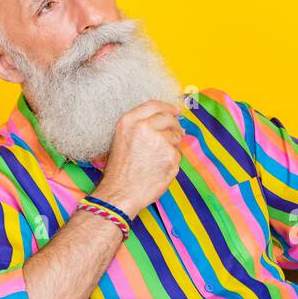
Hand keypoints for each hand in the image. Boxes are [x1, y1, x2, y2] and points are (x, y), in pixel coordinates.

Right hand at [93, 100, 184, 215]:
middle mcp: (145, 128)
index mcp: (129, 122)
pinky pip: (178, 154)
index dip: (167, 107)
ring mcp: (160, 141)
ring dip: (173, 145)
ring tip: (158, 158)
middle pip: (169, 119)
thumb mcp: (121, 139)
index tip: (175, 110)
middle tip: (175, 133)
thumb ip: (139, 126)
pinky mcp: (171, 156)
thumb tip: (168, 119)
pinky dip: (172, 161)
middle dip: (174, 126)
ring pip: (176, 137)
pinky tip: (160, 169)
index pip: (154, 105)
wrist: (121, 193)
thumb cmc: (119, 170)